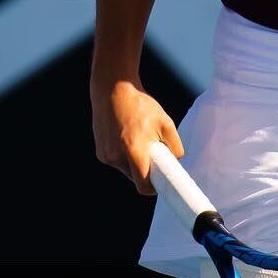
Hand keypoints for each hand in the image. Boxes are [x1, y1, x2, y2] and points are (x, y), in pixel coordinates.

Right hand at [91, 78, 184, 195]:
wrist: (112, 90)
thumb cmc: (141, 105)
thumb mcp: (165, 122)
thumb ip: (175, 145)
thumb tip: (177, 160)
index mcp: (133, 150)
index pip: (143, 185)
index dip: (154, 188)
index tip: (163, 183)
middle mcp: (116, 157)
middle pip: (135, 178)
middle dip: (146, 171)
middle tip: (155, 156)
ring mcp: (105, 155)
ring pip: (126, 170)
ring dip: (135, 162)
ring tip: (140, 141)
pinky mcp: (100, 152)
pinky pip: (117, 162)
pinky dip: (125, 156)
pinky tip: (128, 137)